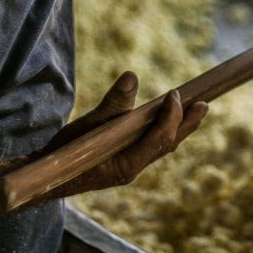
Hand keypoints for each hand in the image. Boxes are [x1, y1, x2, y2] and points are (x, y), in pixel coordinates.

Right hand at [40, 72, 207, 195]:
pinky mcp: (126, 161)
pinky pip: (153, 145)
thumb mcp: (86, 126)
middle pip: (168, 144)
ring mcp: (131, 166)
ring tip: (196, 108)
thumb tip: (132, 76)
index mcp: (126, 165)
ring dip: (180, 126)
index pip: (158, 140)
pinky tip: (168, 119)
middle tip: (204, 103)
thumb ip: (111, 104)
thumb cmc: (64, 153)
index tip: (174, 94)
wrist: (48, 176)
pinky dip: (165, 130)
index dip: (171, 117)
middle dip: (187, 123)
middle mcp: (134, 168)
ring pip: (163, 145)